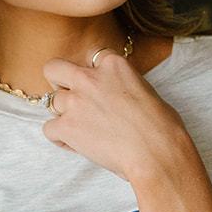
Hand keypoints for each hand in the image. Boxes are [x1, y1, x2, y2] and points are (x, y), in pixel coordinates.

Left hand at [40, 45, 186, 183]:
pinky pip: (49, 129)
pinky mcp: (67, 126)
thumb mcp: (146, 91)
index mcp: (114, 65)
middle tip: (70, 97)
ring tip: (82, 130)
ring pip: (51, 102)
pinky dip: (60, 138)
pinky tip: (76, 145)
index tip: (99, 87)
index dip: (92, 73)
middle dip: (57, 81)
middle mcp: (90, 78)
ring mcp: (76, 101)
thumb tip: (119, 97)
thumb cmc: (162, 127)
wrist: (156, 153)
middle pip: (54, 68)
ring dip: (63, 114)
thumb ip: (123, 86)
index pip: (91, 57)